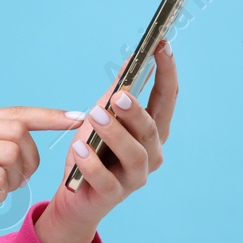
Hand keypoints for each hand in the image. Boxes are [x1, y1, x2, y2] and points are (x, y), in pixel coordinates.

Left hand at [37, 40, 178, 242]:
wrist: (75, 196)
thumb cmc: (92, 153)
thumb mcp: (101, 117)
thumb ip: (116, 93)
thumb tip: (131, 59)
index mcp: (152, 132)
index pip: (167, 99)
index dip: (167, 73)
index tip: (162, 46)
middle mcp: (151, 154)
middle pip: (152, 129)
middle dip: (137, 110)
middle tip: (120, 95)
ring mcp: (135, 177)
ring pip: (135, 154)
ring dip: (116, 134)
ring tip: (95, 117)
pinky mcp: (113, 196)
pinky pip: (106, 181)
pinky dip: (93, 164)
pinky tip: (80, 149)